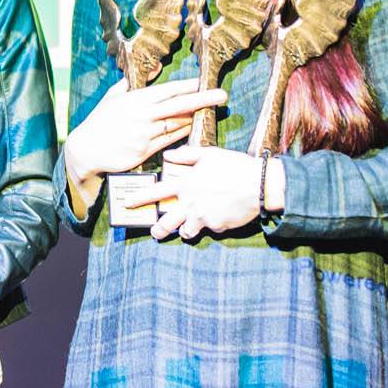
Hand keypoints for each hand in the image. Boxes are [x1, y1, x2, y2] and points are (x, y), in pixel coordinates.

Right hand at [66, 79, 229, 185]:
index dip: (187, 85)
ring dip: (195, 117)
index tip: (203, 81)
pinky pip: (170, 141)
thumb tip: (154, 67)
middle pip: (178, 106)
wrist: (86, 150)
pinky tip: (193, 127)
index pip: (167, 90)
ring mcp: (145, 134)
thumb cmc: (99, 122)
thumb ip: (132, 83)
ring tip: (212, 110)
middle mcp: (142, 116)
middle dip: (202, 99)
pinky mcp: (145, 151)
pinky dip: (183, 133)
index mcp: (135, 100)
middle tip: (222, 95)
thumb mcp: (112, 97)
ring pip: (177, 124)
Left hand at [148, 145, 275, 241]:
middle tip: (154, 231)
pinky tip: (218, 217)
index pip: (156, 192)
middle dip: (158, 230)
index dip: (140, 198)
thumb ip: (187, 155)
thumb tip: (170, 155)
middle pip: (166, 223)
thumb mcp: (209, 155)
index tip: (128, 203)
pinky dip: (211, 225)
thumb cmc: (234, 166)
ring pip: (185, 231)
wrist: (259, 184)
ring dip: (184, 231)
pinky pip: (209, 228)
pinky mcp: (217, 226)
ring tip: (185, 229)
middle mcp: (190, 203)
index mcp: (186, 184)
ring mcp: (203, 217)